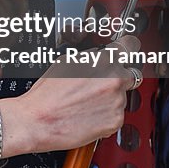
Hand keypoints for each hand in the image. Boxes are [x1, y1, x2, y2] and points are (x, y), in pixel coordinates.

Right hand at [18, 34, 141, 152]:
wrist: (38, 121)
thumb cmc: (47, 94)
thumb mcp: (67, 62)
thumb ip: (91, 57)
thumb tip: (100, 55)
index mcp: (103, 61)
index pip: (130, 46)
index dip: (127, 49)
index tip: (128, 51)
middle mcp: (114, 80)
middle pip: (129, 74)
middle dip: (117, 78)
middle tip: (99, 86)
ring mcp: (117, 101)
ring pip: (123, 96)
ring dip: (111, 99)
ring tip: (88, 103)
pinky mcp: (116, 121)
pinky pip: (118, 115)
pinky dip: (107, 115)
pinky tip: (89, 115)